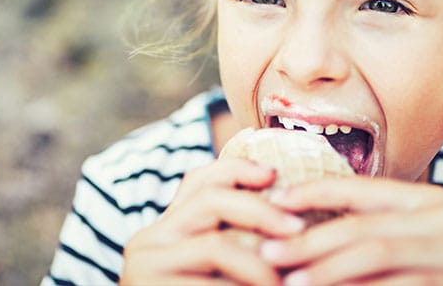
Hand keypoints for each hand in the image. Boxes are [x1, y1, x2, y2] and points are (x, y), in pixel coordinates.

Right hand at [119, 158, 305, 285]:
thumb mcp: (215, 271)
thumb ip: (235, 246)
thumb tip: (290, 222)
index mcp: (166, 229)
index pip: (198, 180)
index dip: (237, 169)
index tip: (274, 173)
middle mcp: (149, 240)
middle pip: (209, 200)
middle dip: (261, 209)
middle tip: (298, 228)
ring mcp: (144, 267)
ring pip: (216, 244)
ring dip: (261, 261)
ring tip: (284, 281)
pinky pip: (211, 285)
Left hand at [261, 177, 442, 285]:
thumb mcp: (425, 234)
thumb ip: (381, 225)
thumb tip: (309, 227)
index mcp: (429, 201)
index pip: (363, 189)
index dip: (316, 193)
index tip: (277, 201)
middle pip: (363, 228)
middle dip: (309, 241)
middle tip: (268, 250)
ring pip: (376, 259)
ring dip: (326, 271)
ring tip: (290, 280)